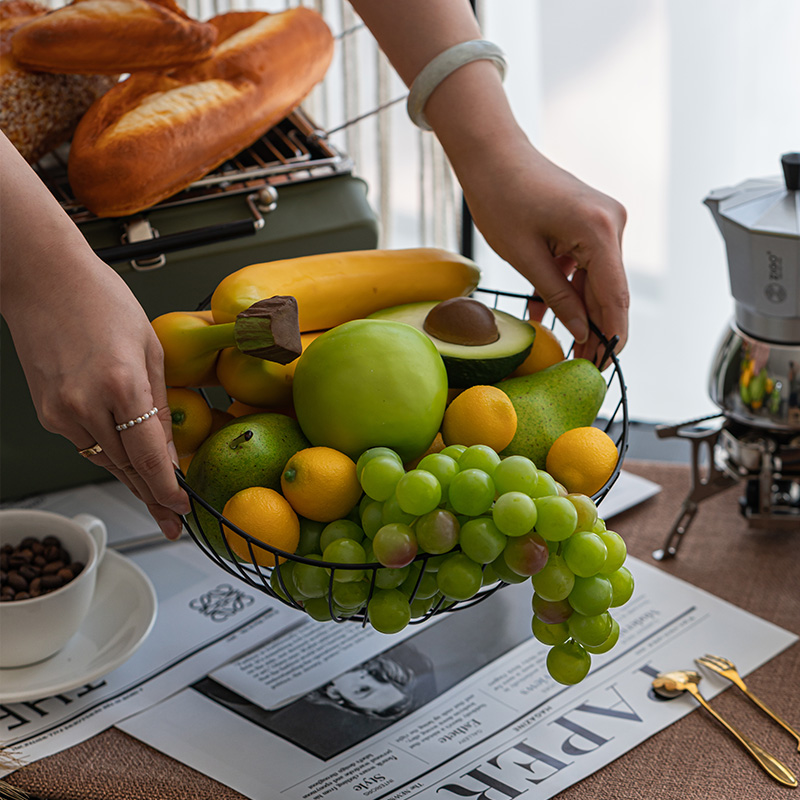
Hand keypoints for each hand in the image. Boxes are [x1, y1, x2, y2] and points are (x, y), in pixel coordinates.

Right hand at [1, 131, 188, 538]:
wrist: (42, 280)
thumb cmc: (101, 303)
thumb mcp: (150, 349)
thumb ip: (159, 405)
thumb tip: (170, 452)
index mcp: (121, 384)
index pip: (149, 456)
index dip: (166, 490)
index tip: (182, 510)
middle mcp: (86, 404)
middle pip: (126, 467)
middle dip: (152, 497)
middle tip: (172, 522)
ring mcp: (60, 411)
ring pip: (106, 459)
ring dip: (132, 476)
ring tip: (158, 496)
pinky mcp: (46, 413)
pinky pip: (87, 442)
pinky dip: (109, 450)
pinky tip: (125, 452)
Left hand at [458, 137, 628, 362]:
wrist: (492, 153)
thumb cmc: (501, 195)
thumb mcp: (525, 257)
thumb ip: (558, 297)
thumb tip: (583, 332)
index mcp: (600, 230)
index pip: (616, 297)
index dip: (611, 336)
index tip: (604, 366)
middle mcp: (611, 223)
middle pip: (609, 291)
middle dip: (595, 329)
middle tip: (583, 365)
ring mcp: (602, 222)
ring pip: (595, 280)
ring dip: (578, 311)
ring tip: (565, 348)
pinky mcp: (588, 223)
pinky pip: (583, 264)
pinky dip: (567, 287)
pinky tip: (546, 312)